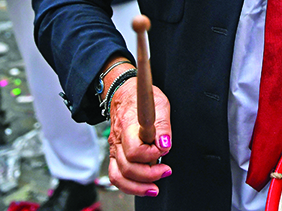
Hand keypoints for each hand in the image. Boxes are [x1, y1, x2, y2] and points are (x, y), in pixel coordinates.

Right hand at [108, 80, 173, 196]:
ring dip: (138, 186)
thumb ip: (163, 125)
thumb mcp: (159, 103)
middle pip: (127, 167)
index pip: (134, 150)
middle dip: (149, 174)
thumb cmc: (140, 99)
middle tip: (166, 170)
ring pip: (119, 176)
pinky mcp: (115, 155)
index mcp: (128, 125)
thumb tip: (164, 144)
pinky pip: (116, 176)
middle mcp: (118, 139)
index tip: (163, 149)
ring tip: (154, 187)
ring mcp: (114, 149)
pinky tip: (143, 187)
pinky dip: (129, 186)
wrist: (123, 94)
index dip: (150, 154)